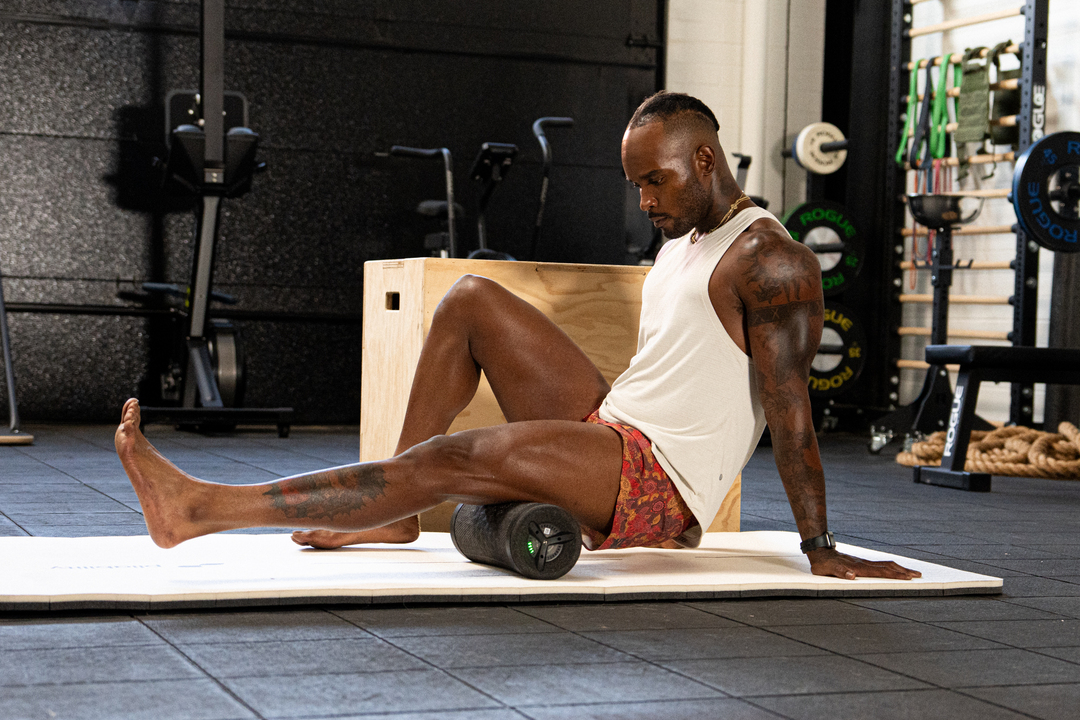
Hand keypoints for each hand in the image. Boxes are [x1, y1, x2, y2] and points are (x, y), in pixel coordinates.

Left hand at [807, 547, 921, 579]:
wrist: (820, 550)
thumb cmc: (823, 563)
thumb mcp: (827, 570)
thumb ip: (839, 572)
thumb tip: (851, 575)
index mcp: (858, 568)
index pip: (880, 572)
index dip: (894, 575)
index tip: (907, 577)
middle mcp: (863, 564)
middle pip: (887, 567)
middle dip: (903, 571)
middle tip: (918, 575)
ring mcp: (863, 562)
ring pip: (885, 564)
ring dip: (899, 568)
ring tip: (912, 572)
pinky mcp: (862, 563)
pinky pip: (880, 565)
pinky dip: (891, 567)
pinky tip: (895, 569)